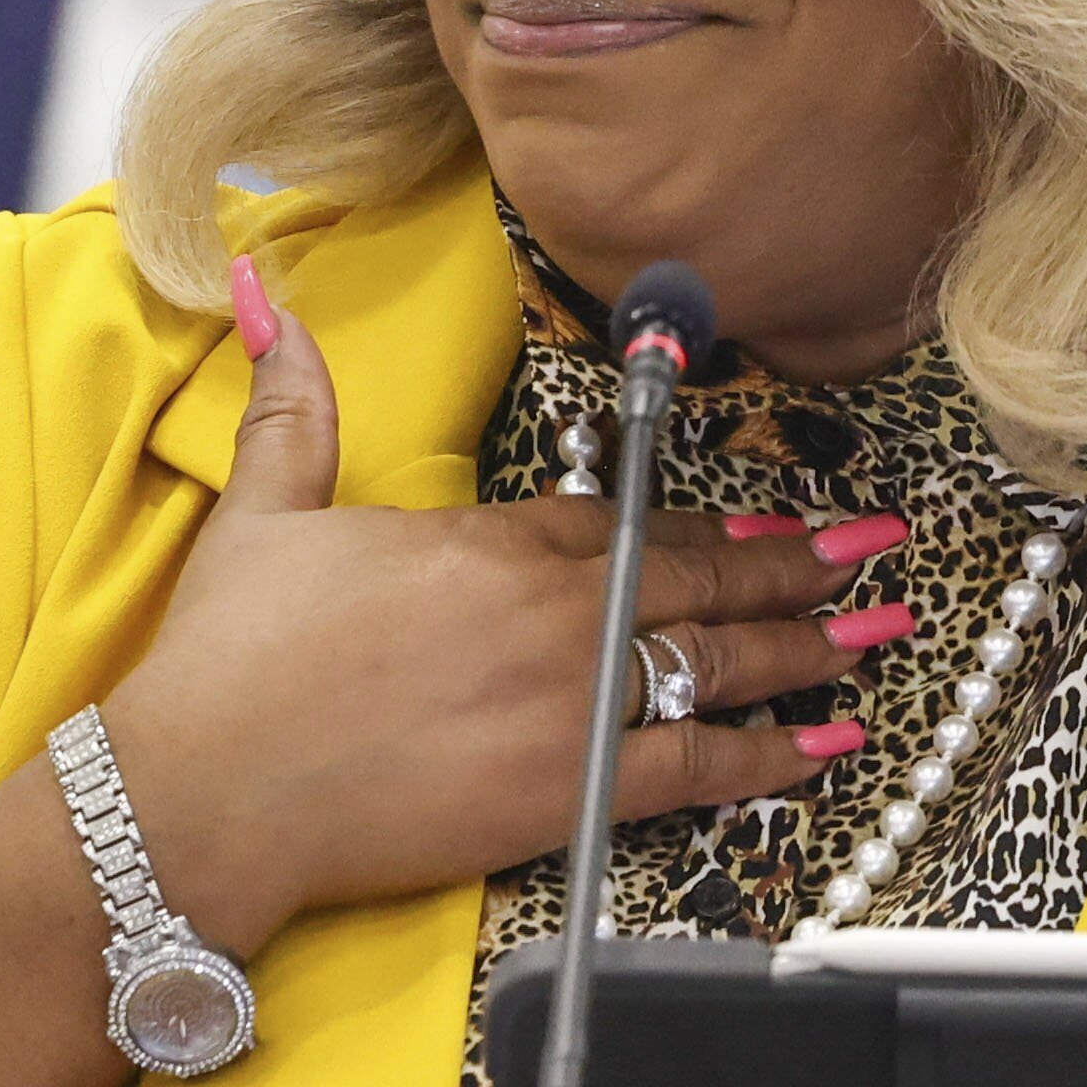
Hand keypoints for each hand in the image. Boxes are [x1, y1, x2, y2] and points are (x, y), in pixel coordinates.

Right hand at [109, 259, 886, 946]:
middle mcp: (552, 612)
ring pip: (719, 660)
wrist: (207, 793)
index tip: (777, 511)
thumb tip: (265, 294)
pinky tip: (828, 745)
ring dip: (809, 644)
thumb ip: (293, 406)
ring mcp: (571, 702)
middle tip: (877, 549)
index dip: (712, 518)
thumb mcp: (264, 512)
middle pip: (700, 576)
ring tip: (879, 629)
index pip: (629, 520)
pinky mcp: (570, 792)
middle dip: (802, 561)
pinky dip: (772, 756)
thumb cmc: (228, 666)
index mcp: (491, 543)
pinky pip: (699, 767)